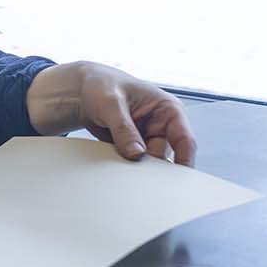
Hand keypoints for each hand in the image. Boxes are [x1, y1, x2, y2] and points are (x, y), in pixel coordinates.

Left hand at [26, 61, 196, 165]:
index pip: (184, 139)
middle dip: (153, 167)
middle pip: (166, 156)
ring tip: (119, 156)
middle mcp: (161, 126)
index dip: (184, 160)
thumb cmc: (102, 86)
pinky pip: (134, 164)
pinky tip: (114, 159)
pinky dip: (126, 166)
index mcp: (167, 109)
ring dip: (136, 166)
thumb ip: (124, 128)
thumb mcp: (111, 103)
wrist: (82, 92)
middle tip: (136, 171)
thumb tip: (136, 153)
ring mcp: (148, 138)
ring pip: (150, 163)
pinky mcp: (134, 148)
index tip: (176, 180)